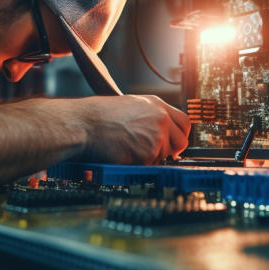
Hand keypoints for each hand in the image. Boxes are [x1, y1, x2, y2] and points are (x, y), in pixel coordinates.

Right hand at [75, 95, 190, 164]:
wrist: (83, 124)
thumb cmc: (97, 116)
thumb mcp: (129, 106)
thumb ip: (148, 116)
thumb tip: (159, 130)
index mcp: (155, 104)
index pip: (184, 122)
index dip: (180, 135)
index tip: (174, 143)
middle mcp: (160, 117)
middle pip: (181, 141)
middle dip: (170, 151)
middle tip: (154, 154)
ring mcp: (157, 134)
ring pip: (165, 156)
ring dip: (150, 158)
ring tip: (129, 150)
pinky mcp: (149, 151)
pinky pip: (151, 165)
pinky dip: (139, 165)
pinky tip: (124, 155)